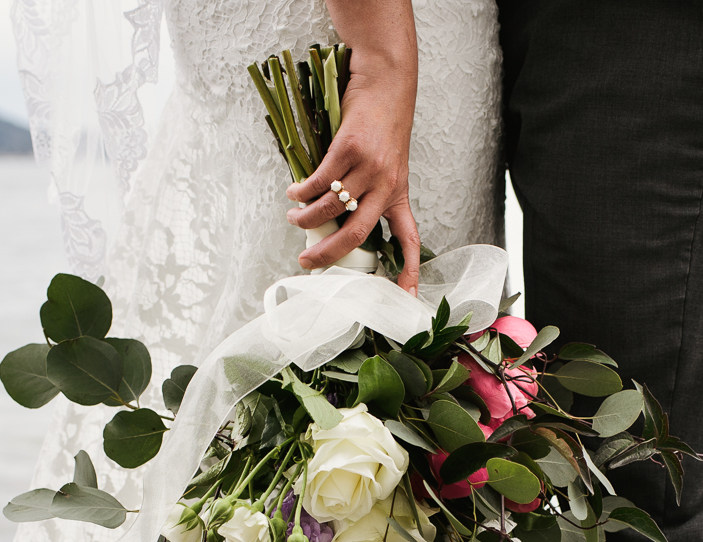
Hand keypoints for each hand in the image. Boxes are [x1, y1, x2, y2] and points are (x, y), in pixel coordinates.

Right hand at [285, 64, 420, 292]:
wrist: (386, 84)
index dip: (409, 270)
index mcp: (399, 194)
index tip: (404, 296)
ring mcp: (369, 167)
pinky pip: (319, 181)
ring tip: (293, 218)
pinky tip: (293, 193)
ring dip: (305, 218)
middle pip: (356, 234)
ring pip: (331, 207)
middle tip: (305, 261)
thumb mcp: (387, 165)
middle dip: (327, 254)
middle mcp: (387, 185)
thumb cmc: (383, 126)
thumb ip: (368, 192)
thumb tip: (336, 221)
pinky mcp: (349, 149)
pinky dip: (301, 191)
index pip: (410, 239)